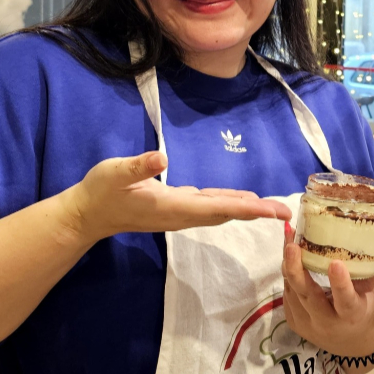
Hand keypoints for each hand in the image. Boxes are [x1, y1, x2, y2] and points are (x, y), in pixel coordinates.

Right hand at [61, 151, 291, 241]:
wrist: (87, 214)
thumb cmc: (100, 192)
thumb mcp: (114, 173)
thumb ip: (137, 166)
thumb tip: (161, 159)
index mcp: (173, 206)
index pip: (219, 208)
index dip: (249, 209)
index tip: (273, 212)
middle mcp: (181, 214)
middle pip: (226, 213)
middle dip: (256, 212)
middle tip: (286, 210)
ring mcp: (179, 213)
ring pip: (219, 212)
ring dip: (246, 209)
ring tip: (271, 207)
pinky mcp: (175, 207)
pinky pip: (210, 208)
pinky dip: (229, 205)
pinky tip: (240, 201)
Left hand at [280, 223, 373, 358]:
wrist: (352, 344)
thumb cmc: (364, 309)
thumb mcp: (369, 292)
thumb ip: (362, 270)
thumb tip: (357, 235)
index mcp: (351, 315)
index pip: (345, 300)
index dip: (339, 283)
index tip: (335, 263)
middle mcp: (327, 322)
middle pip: (307, 296)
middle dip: (297, 270)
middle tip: (292, 246)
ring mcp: (307, 325)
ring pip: (292, 292)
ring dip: (288, 266)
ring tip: (289, 239)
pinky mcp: (294, 323)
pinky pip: (288, 295)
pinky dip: (288, 275)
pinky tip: (290, 256)